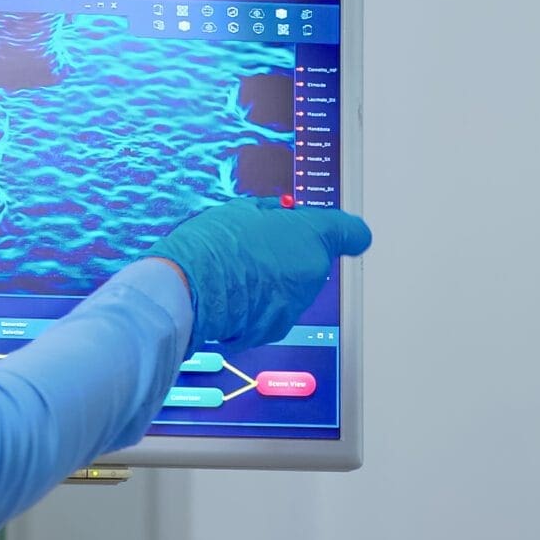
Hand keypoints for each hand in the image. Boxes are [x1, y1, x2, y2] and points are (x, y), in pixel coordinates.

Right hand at [143, 197, 372, 349]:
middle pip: (314, 260)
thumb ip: (273, 214)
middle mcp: (311, 274)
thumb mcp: (244, 211)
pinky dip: (259, 303)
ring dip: (274, 279)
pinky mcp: (274, 328)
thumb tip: (280, 214)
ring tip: (238, 269)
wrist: (187, 290)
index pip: (352, 233)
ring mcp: (295, 305)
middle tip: (259, 244)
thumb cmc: (214, 246)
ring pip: (293, 287)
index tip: (343, 233)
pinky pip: (274, 310)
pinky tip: (233, 292)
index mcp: (312, 238)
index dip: (347, 232)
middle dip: (293, 253)